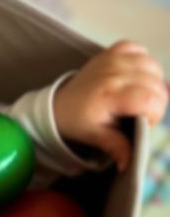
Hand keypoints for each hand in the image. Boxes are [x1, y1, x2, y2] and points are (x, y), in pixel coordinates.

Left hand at [53, 40, 166, 170]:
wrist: (59, 104)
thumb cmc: (77, 120)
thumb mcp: (95, 136)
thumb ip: (116, 146)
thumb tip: (128, 165)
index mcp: (109, 95)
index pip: (151, 100)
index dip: (155, 113)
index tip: (143, 122)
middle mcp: (112, 73)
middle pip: (157, 84)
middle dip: (155, 102)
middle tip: (139, 113)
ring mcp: (112, 58)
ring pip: (154, 67)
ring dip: (153, 82)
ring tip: (138, 96)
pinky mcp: (113, 51)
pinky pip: (141, 50)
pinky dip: (144, 63)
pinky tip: (135, 77)